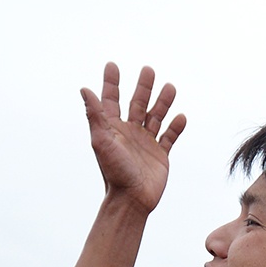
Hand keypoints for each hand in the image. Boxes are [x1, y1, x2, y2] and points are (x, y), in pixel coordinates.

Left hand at [83, 62, 185, 212]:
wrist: (132, 200)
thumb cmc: (114, 172)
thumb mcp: (101, 141)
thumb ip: (95, 115)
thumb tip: (84, 89)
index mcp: (113, 128)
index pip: (111, 100)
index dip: (111, 83)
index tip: (112, 66)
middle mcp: (129, 132)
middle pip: (137, 104)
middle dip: (143, 87)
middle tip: (148, 70)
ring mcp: (145, 143)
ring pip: (156, 117)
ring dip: (163, 102)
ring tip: (171, 87)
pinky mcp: (160, 155)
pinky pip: (169, 137)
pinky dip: (175, 127)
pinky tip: (180, 117)